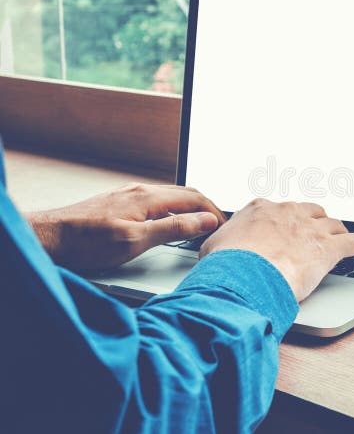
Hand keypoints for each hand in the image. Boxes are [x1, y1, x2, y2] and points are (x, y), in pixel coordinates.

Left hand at [26, 183, 226, 270]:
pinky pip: (158, 200)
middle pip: (186, 193)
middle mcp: (141, 191)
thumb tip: (205, 220)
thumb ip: (173, 228)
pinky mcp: (120, 202)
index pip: (195, 199)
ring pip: (172, 196)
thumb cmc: (86, 242)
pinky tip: (171, 221)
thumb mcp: (135, 240)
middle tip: (220, 224)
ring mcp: (129, 195)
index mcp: (149, 198)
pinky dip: (175, 209)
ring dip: (191, 207)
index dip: (214, 213)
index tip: (225, 228)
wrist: (49, 238)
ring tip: (202, 223)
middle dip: (207, 207)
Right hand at [200, 198, 353, 301]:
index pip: (281, 210)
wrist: (242, 275)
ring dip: (339, 234)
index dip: (288, 222)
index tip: (288, 228)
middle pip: (312, 213)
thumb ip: (223, 242)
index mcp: (262, 209)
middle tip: (317, 235)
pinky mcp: (328, 249)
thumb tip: (218, 250)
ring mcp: (310, 229)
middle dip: (316, 223)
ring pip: (334, 226)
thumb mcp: (214, 247)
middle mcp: (289, 213)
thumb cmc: (225, 265)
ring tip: (344, 243)